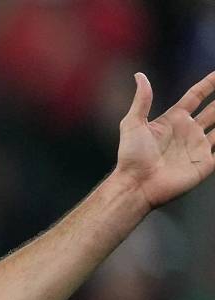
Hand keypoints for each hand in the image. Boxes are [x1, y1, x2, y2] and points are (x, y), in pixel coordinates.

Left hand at [114, 71, 214, 208]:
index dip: (208, 84)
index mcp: (173, 120)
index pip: (196, 97)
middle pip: (214, 111)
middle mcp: (188, 131)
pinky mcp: (205, 163)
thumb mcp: (132, 123)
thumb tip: (140, 76)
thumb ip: (142, 100)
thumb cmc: (131, 156)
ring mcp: (197, 147)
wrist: (136, 184)